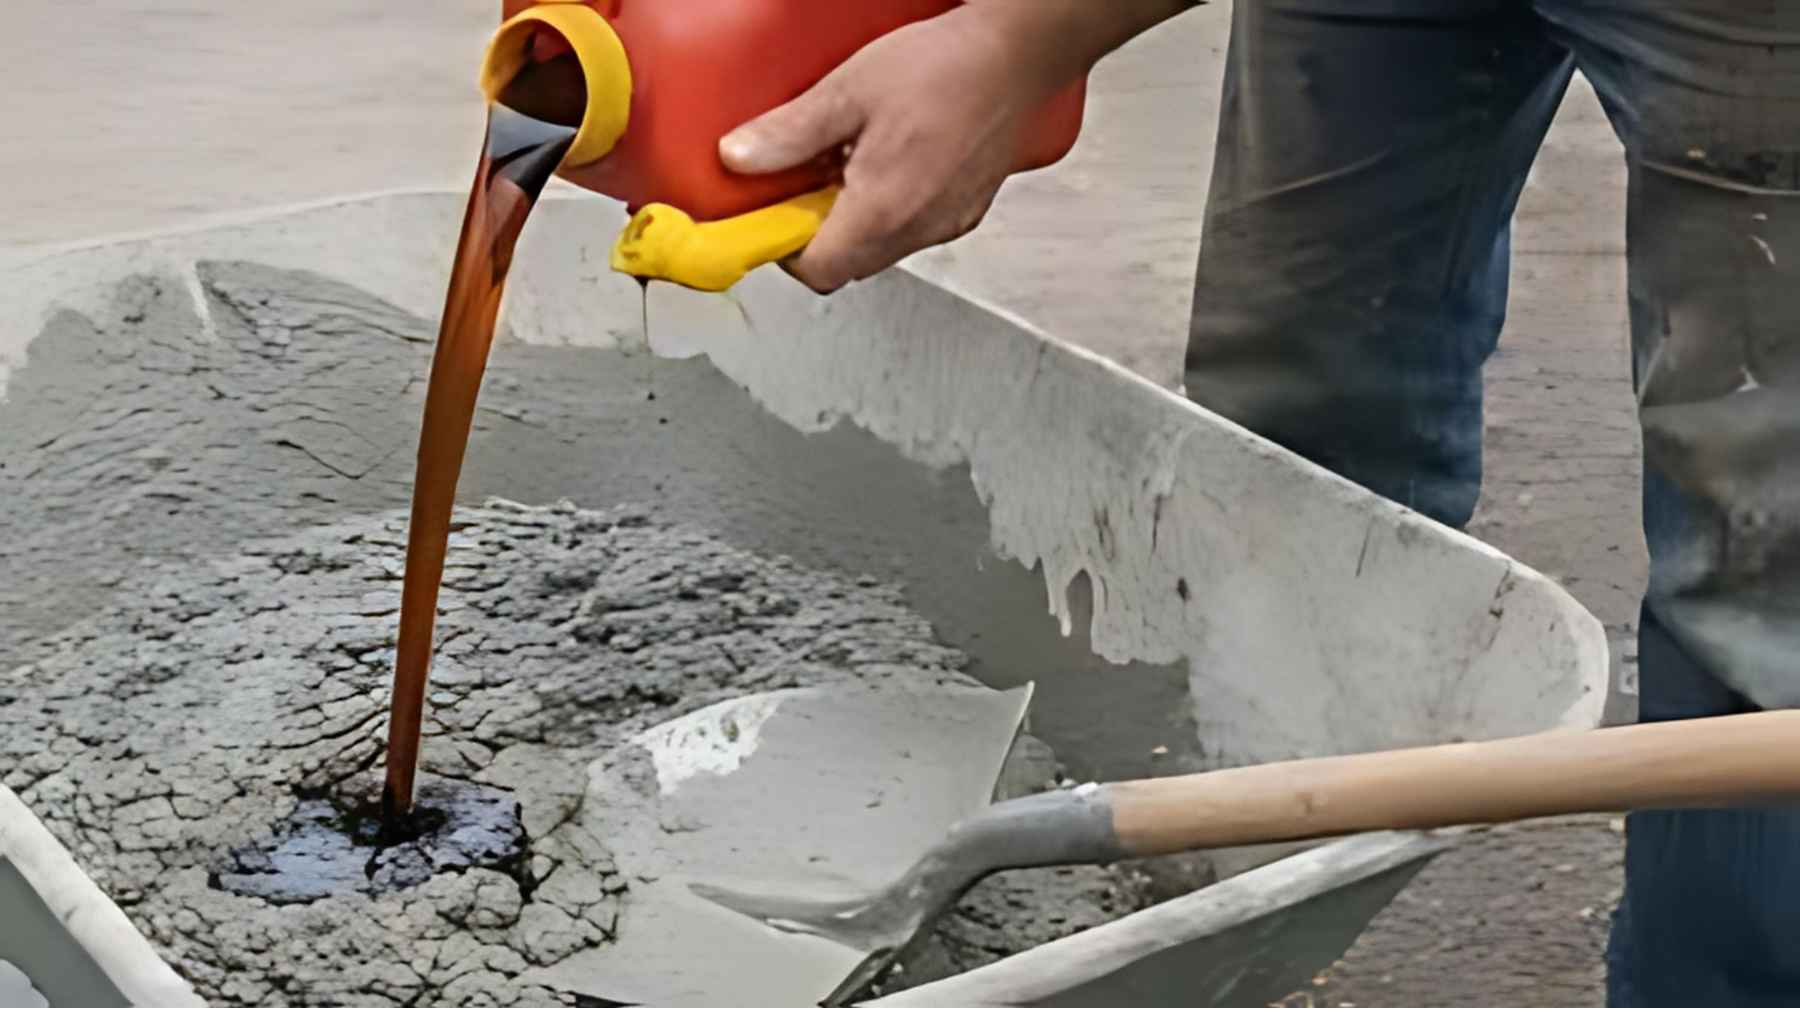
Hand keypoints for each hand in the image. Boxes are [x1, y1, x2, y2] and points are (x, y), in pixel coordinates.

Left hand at [718, 3, 1086, 293]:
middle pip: (848, 266)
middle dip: (817, 234)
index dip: (786, 250)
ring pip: (880, 251)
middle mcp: (919, 230)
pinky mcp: (965, 213)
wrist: (1016, 56)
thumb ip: (789, 133)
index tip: (774, 214)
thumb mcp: (848, 92)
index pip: (818, 271)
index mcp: (883, 210)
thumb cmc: (946, 69)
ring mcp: (946, 225)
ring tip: (850, 164)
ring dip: (853, 223)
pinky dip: (889, 212)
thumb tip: (739, 157)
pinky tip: (887, 164)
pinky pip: (912, 232)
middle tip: (806, 182)